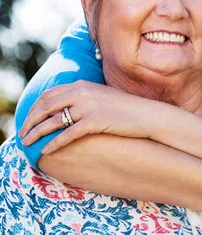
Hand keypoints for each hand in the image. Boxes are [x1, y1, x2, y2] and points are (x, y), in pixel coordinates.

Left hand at [19, 81, 166, 152]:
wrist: (147, 115)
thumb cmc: (126, 108)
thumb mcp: (102, 96)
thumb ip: (84, 96)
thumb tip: (68, 106)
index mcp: (82, 85)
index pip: (49, 94)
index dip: (34, 107)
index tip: (28, 118)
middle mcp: (82, 93)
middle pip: (46, 107)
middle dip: (30, 121)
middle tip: (22, 133)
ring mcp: (88, 107)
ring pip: (53, 121)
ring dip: (37, 133)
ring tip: (27, 143)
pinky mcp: (95, 121)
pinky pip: (68, 133)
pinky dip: (54, 142)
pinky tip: (46, 150)